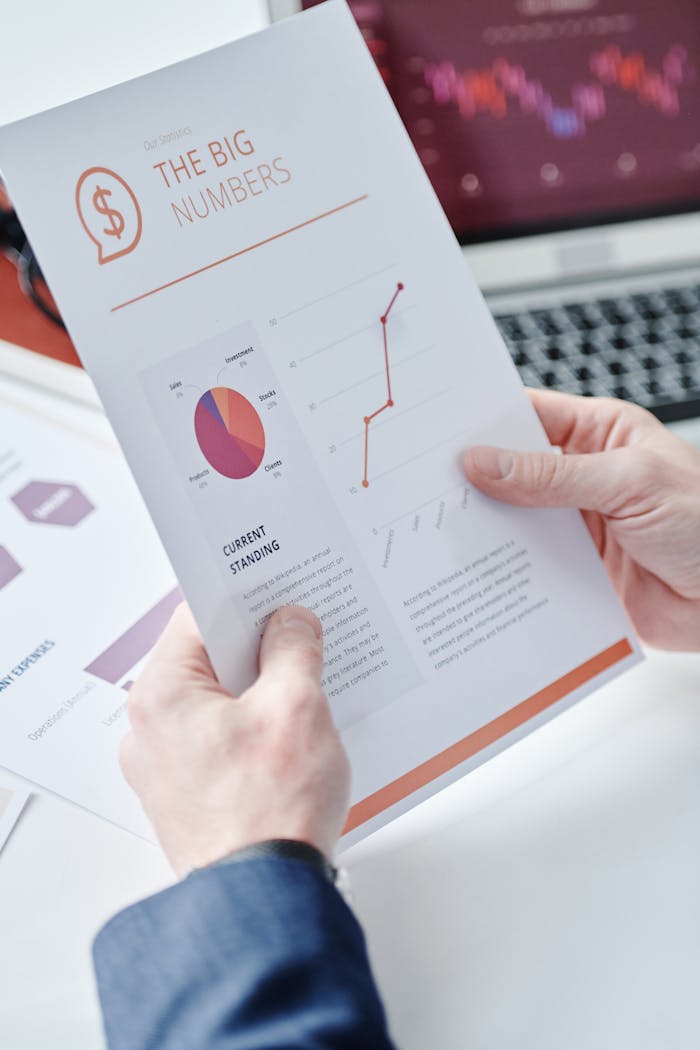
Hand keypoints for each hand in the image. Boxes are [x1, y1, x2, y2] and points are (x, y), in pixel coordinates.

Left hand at [120, 604, 349, 875]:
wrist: (264, 899)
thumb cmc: (272, 810)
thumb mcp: (296, 707)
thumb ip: (293, 649)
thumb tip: (291, 622)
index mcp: (162, 694)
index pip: (197, 616)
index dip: (245, 600)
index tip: (280, 594)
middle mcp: (149, 728)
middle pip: (206, 660)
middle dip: (257, 649)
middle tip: (303, 641)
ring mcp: (163, 766)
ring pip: (215, 701)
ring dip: (257, 692)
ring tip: (304, 693)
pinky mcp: (184, 794)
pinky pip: (216, 740)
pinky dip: (249, 730)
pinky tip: (288, 739)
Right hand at [463, 389, 699, 650]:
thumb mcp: (629, 484)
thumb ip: (552, 477)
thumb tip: (485, 463)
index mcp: (599, 434)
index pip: (527, 415)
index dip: (482, 420)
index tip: (437, 430)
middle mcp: (582, 477)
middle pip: (510, 470)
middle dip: (472, 478)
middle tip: (426, 484)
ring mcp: (575, 526)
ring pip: (512, 521)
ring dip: (484, 527)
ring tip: (440, 529)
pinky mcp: (572, 571)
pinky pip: (525, 567)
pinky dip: (501, 571)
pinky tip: (474, 571)